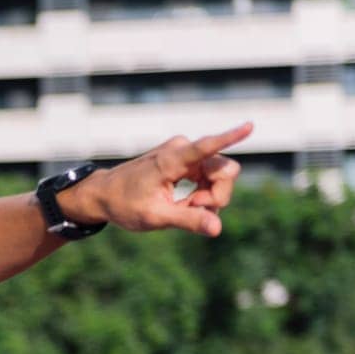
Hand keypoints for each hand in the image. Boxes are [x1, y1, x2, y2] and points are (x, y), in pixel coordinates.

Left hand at [59, 122, 251, 237]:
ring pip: (221, 175)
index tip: (249, 125)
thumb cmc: (125, 204)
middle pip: (225, 170)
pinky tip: (184, 202)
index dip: (229, 138)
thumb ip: (187, 220)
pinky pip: (211, 176)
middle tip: (191, 209)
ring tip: (182, 207)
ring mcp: (185, 153)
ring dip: (208, 197)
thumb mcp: (155, 217)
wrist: (104, 194)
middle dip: (216, 195)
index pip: (206, 147)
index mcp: (171, 160)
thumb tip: (216, 228)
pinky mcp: (187, 160)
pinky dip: (202, 193)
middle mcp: (182, 149)